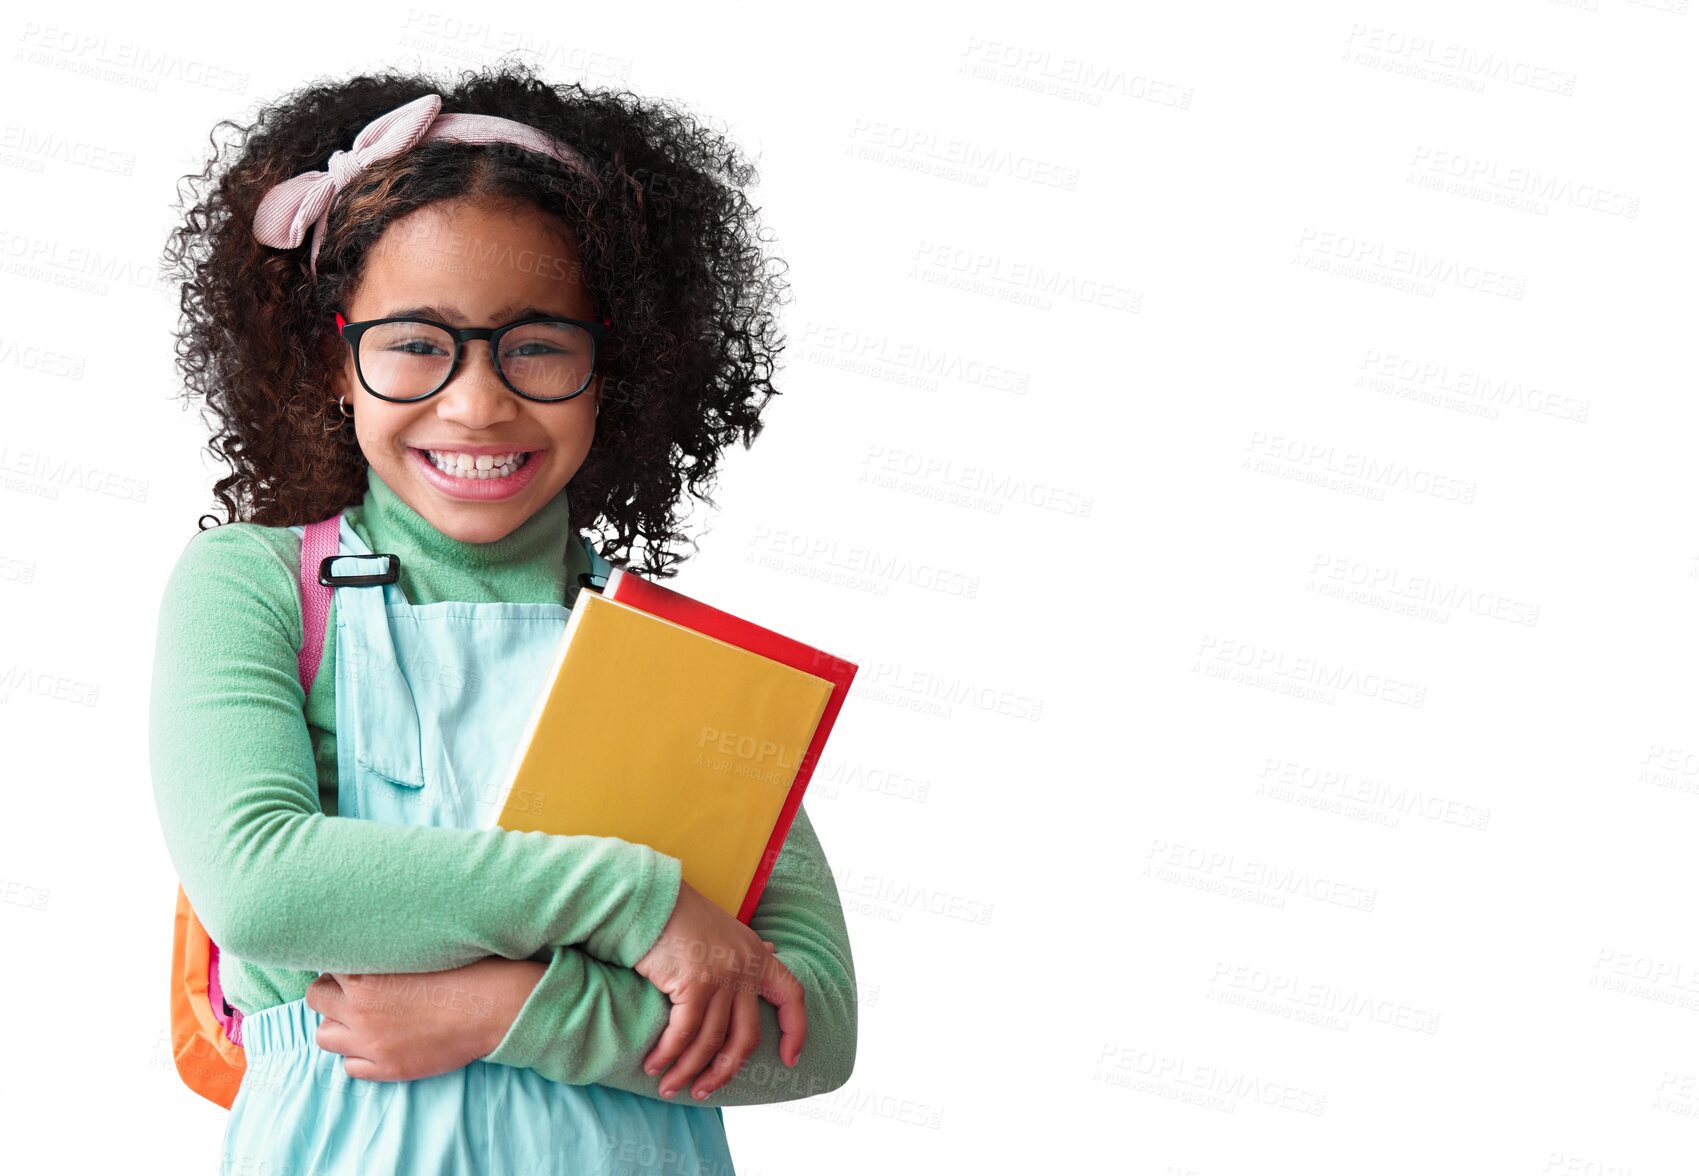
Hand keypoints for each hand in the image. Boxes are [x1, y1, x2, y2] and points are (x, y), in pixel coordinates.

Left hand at [305, 956, 544, 1081]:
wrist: (494, 1008)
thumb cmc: (466, 970)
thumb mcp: (420, 949)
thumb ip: (385, 949)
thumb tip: (365, 943)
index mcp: (367, 974)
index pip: (325, 965)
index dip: (340, 964)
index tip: (353, 965)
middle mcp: (360, 1008)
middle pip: (316, 999)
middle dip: (332, 993)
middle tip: (354, 991)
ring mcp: (371, 1042)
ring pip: (324, 1036)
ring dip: (339, 1025)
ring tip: (362, 1018)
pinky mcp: (386, 1068)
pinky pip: (349, 1066)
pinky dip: (358, 1055)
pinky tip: (379, 1042)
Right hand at [634, 881, 807, 1100]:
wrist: (652, 897)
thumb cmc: (684, 914)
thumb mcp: (728, 929)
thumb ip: (749, 948)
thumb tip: (772, 949)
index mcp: (759, 955)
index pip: (792, 996)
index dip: (796, 1030)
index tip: (791, 1059)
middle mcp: (746, 967)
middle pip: (747, 1036)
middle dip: (725, 1070)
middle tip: (704, 1091)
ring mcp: (723, 976)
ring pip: (712, 1041)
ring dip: (689, 1070)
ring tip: (670, 1087)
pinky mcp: (694, 983)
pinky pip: (684, 1032)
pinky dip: (669, 1054)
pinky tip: (655, 1065)